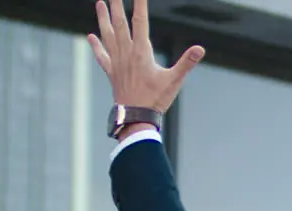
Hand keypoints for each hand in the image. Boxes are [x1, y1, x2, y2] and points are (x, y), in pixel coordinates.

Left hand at [87, 0, 204, 112]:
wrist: (135, 117)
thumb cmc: (156, 100)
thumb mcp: (174, 80)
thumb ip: (187, 63)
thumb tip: (200, 49)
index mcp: (141, 52)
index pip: (140, 21)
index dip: (139, 4)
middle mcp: (126, 53)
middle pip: (120, 23)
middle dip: (117, 5)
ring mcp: (117, 62)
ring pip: (108, 34)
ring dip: (103, 18)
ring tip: (100, 3)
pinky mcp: (112, 72)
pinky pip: (102, 55)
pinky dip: (96, 45)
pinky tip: (91, 36)